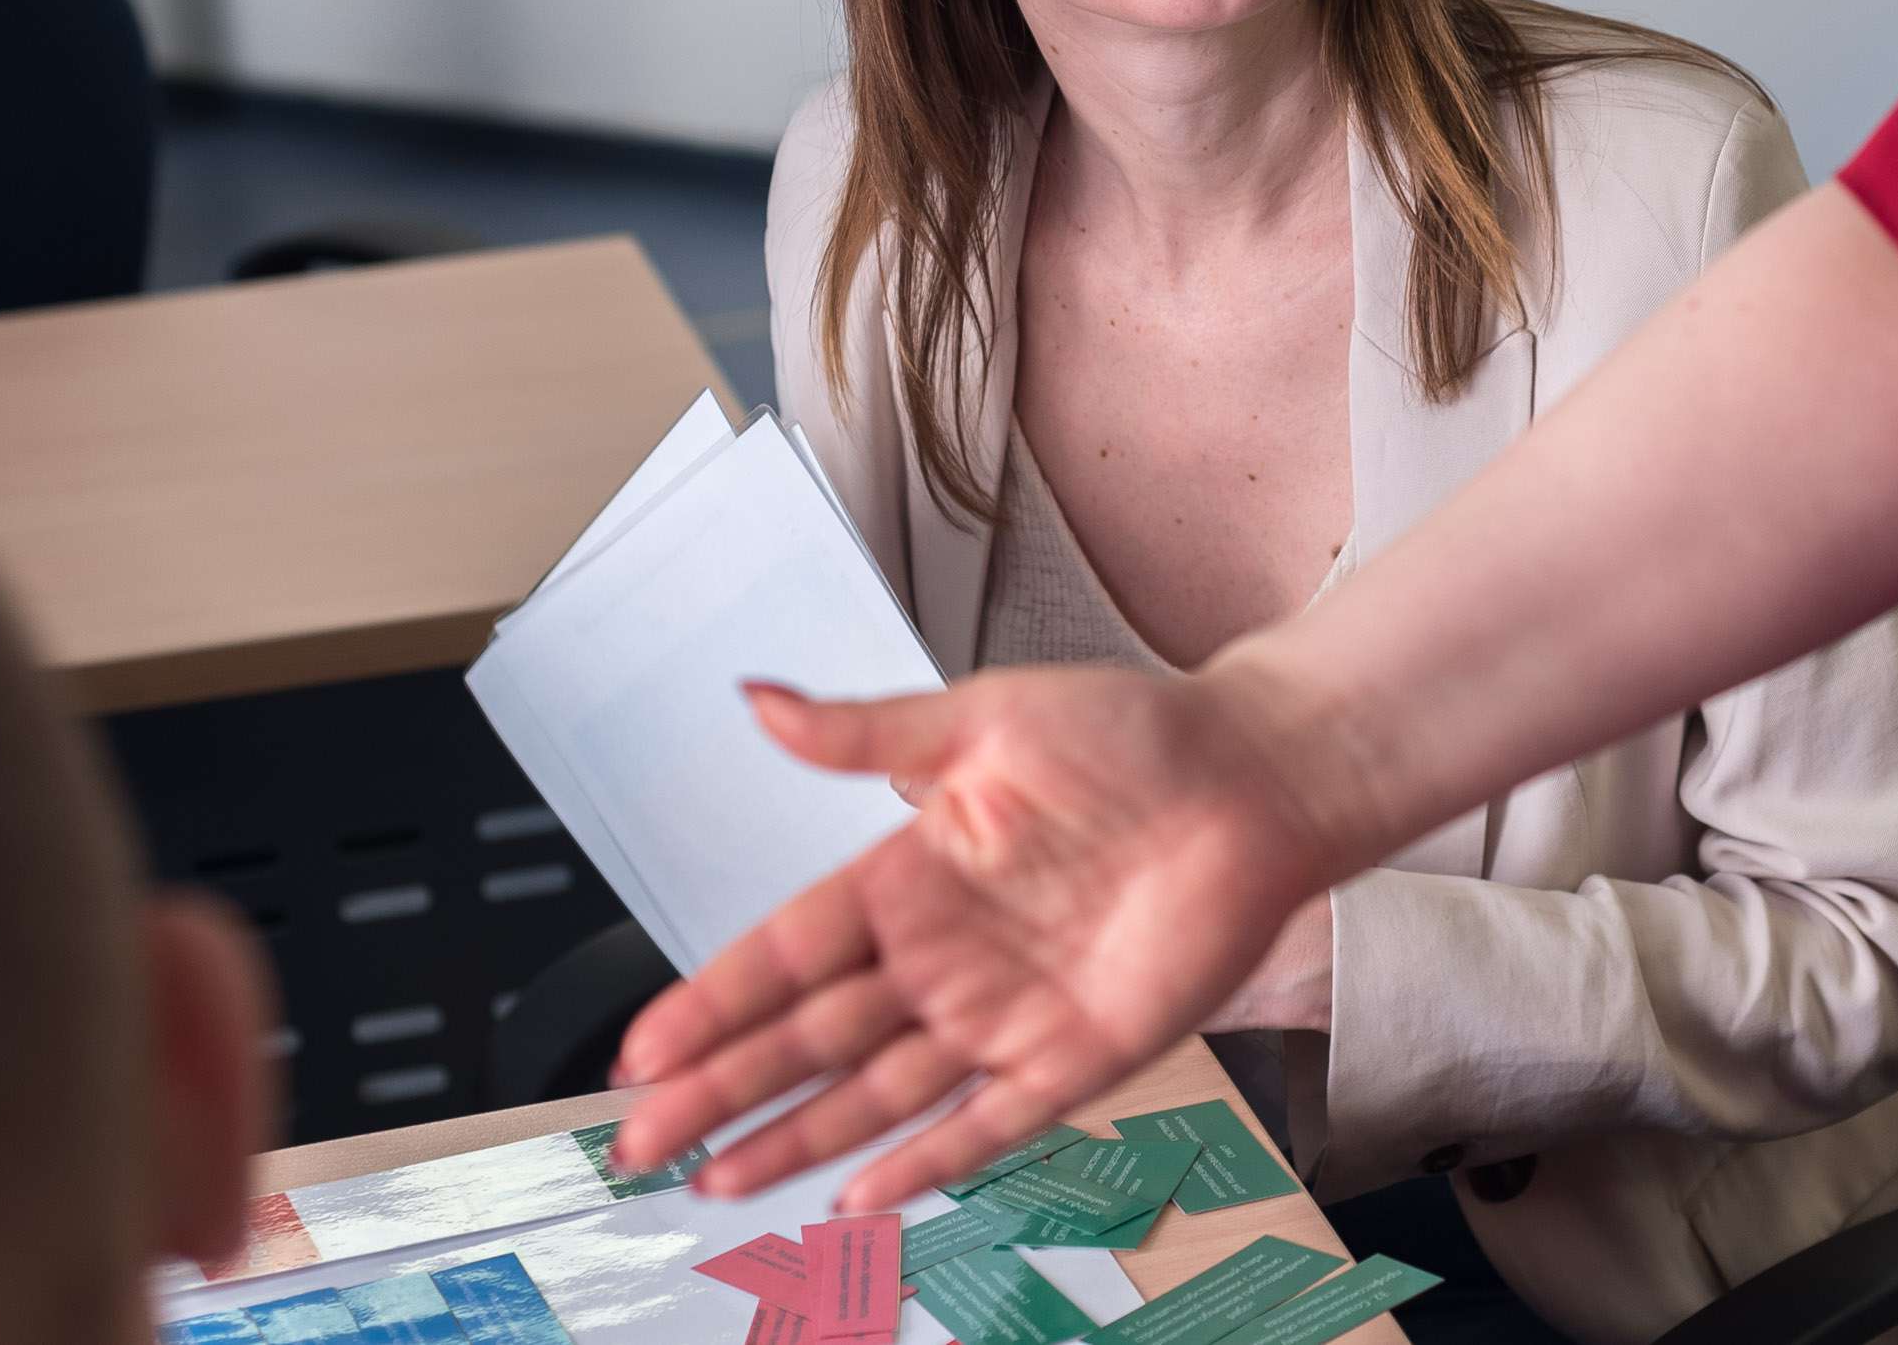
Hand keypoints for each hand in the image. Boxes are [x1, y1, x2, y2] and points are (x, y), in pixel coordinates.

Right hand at [608, 660, 1347, 1209]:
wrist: (1256, 775)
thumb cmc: (1136, 734)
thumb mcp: (984, 719)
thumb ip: (866, 732)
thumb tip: (759, 701)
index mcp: (912, 872)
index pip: (789, 950)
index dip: (716, 1000)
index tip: (645, 1046)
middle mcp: (946, 953)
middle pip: (812, 1036)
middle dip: (723, 1089)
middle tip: (642, 1138)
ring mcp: (1004, 1012)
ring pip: (877, 1092)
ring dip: (797, 1137)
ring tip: (716, 1177)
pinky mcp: (1074, 1057)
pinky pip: (986, 1124)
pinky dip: (922, 1162)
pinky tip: (854, 1196)